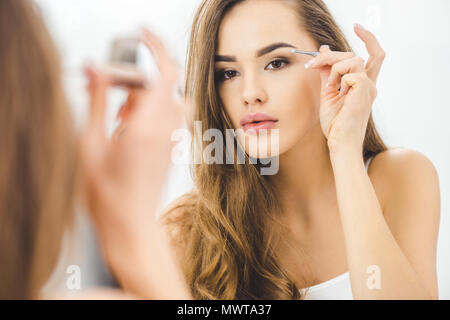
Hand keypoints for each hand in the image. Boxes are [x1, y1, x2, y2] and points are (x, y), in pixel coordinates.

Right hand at [80, 29, 189, 298]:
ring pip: (169, 100)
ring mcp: (172, 140)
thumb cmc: (108, 194)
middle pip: (164, 83)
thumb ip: (98, 102)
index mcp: (148, 125)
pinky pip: (168, 117)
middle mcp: (166, 130)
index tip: (141, 34)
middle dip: (136, 77)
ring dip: (146, 96)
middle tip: (107, 88)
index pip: (165, 72)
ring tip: (121, 115)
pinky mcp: (170, 149)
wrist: (130, 226)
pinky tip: (129, 129)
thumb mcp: (92, 143)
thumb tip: (96, 69)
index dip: (156, 47)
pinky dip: (151, 112)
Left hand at [307, 23, 385, 155]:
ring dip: (334, 68)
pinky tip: (335, 92)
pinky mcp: (364, 91)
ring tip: (329, 87)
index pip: (375, 55)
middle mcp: (369, 85)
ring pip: (353, 59)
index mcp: (363, 86)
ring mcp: (368, 88)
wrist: (339, 143)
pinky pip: (349, 72)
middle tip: (313, 64)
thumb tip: (324, 51)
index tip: (358, 26)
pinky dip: (337, 78)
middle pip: (357, 54)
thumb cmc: (335, 125)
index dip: (369, 38)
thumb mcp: (327, 93)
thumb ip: (327, 73)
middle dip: (332, 56)